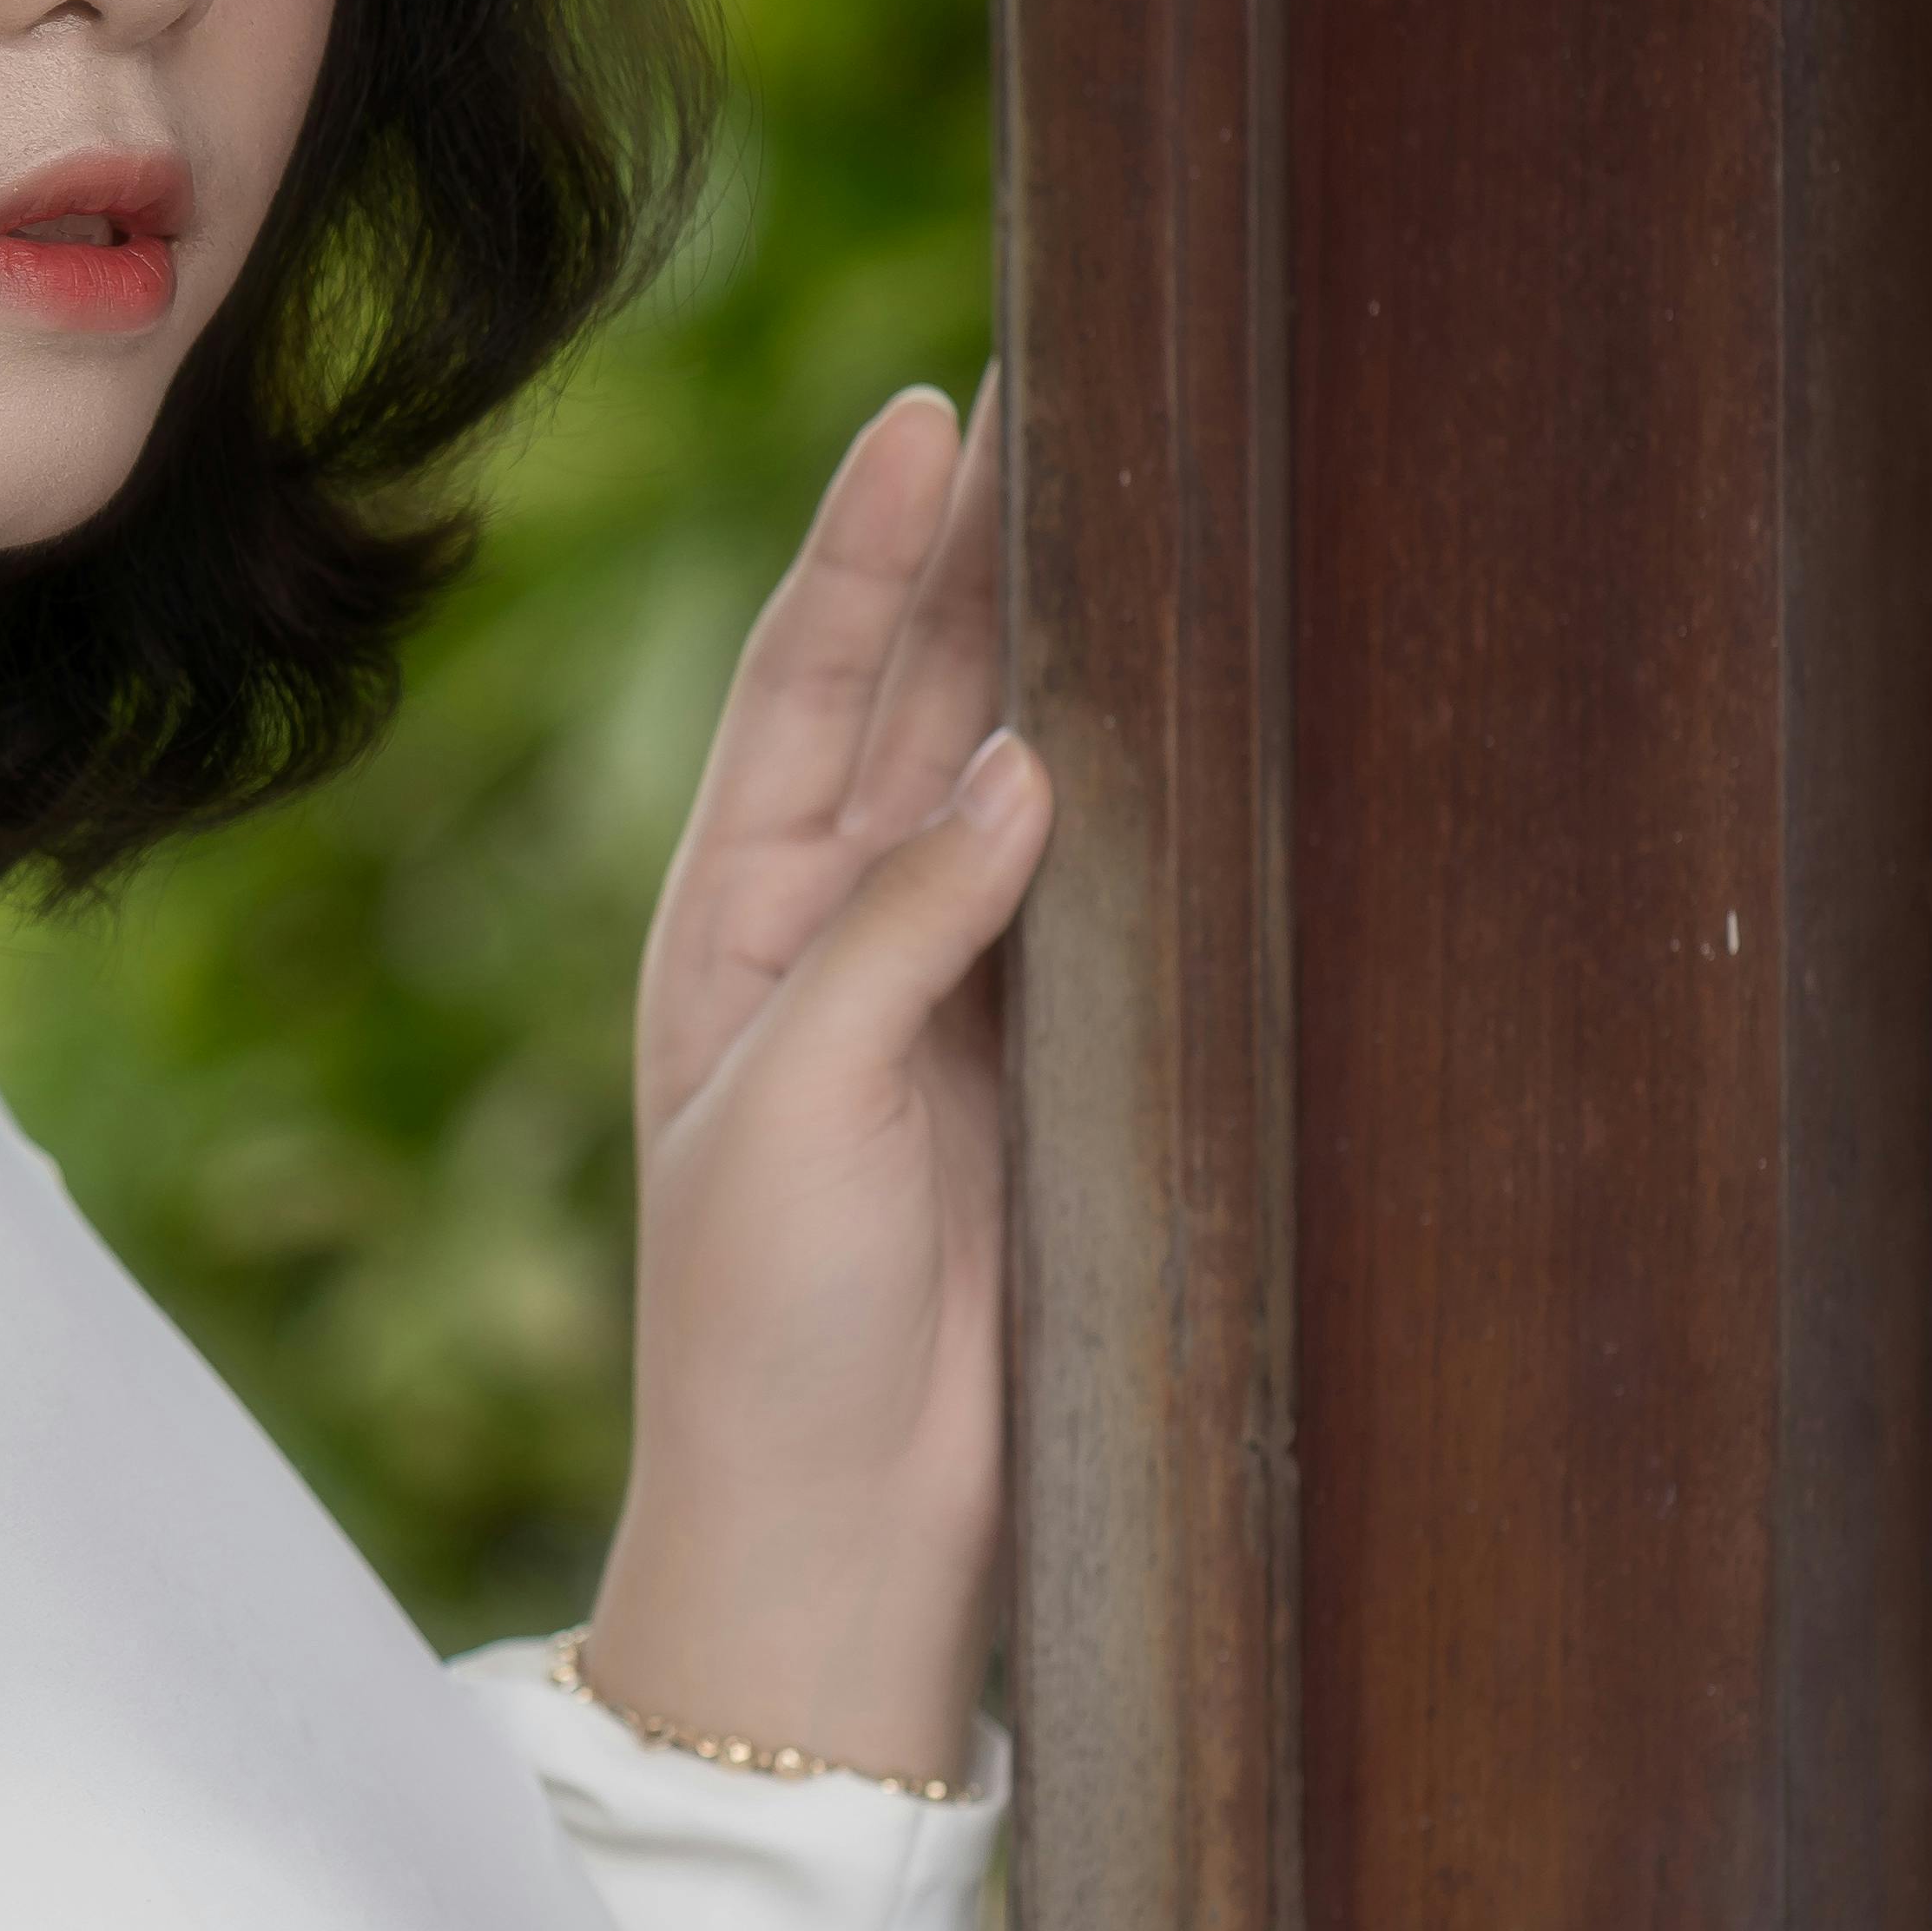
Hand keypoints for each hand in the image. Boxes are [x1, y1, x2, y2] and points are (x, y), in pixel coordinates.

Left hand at [586, 375, 1048, 1792]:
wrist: (835, 1548)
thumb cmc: (761, 1343)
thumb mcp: (792, 1118)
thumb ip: (895, 935)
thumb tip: (1020, 759)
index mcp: (732, 924)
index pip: (810, 686)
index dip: (875, 546)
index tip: (934, 407)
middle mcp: (838, 934)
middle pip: (920, 693)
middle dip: (985, 542)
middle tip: (1067, 381)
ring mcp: (951, 999)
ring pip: (1021, 773)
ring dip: (1069, 641)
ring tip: (1140, 490)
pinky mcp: (1048, 1075)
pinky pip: (1103, 899)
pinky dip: (1144, 795)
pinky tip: (1198, 708)